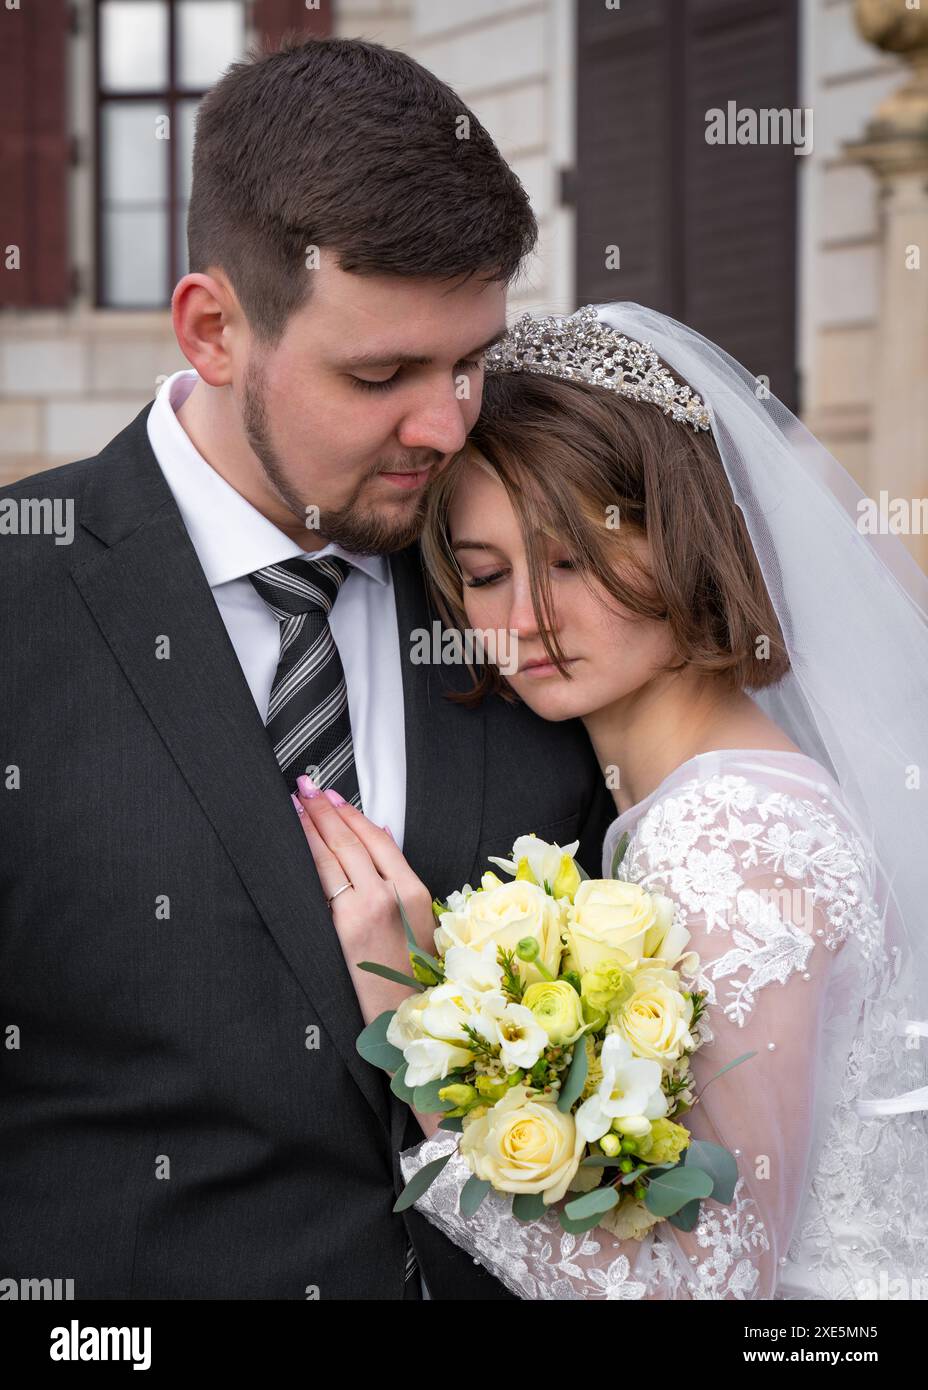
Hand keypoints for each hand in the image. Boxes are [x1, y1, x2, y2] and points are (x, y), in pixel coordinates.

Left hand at [292, 780, 435, 1024]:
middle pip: (351, 841)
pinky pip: (321, 884)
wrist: (402, 1017)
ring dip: (311, 828)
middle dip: (325, 811)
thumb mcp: (419, 920)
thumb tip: (381, 836)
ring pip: (332, 857)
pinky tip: (296, 846)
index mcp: (413, 892)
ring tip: (295, 808)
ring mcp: (364, 911)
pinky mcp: (341, 929)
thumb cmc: (412, 974)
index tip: (334, 798)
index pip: (378, 839)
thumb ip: (399, 878)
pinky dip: (307, 858)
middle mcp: (389, 896)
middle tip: (306, 789)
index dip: (352, 814)